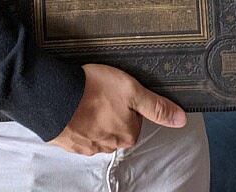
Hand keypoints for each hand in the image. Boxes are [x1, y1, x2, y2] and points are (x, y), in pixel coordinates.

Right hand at [49, 63, 185, 155]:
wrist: (54, 97)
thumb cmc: (92, 90)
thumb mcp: (131, 89)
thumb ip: (156, 105)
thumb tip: (181, 119)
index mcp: (128, 134)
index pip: (136, 118)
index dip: (127, 100)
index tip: (117, 90)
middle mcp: (110, 145)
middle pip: (117, 124)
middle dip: (111, 109)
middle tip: (100, 91)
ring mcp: (88, 146)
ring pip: (97, 129)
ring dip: (93, 115)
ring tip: (84, 96)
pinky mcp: (69, 142)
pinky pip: (78, 131)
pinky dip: (76, 120)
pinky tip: (72, 106)